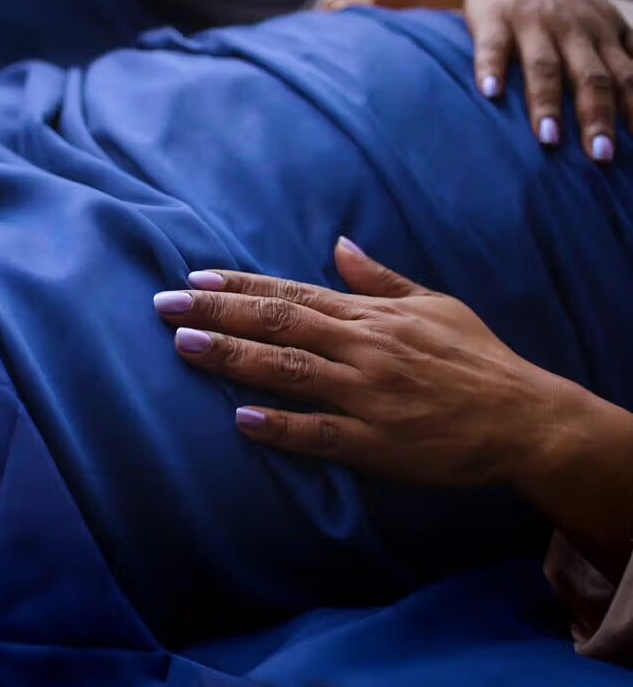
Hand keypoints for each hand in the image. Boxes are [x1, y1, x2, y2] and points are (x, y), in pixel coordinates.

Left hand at [153, 238, 556, 488]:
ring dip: (234, 359)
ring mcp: (370, 396)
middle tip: (165, 306)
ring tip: (184, 347)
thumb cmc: (476, 357)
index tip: (194, 280)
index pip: (292, 294)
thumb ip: (381, 278)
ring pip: (290, 372)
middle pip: (278, 326)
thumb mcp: (435, 303)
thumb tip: (341, 243)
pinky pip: (323, 434)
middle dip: (217, 315)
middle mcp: (364, 348)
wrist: (522, 415)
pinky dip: (282, 427)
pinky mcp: (380, 443)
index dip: (240, 287)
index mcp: (372, 316)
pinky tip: (242, 420)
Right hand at [464, 0, 632, 162]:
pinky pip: (494, 46)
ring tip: (548, 138)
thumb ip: (625, 61)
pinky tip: (490, 92)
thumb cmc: (564, 11)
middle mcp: (573, 30)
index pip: (626, 77)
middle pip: (590, 76)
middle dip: (597, 116)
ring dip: (547, 102)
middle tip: (601, 156)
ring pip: (545, 65)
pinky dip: (491, 68)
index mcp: (602, 37)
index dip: (632, 112)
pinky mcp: (494, 19)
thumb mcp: (604, 27)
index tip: (632, 152)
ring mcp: (533, 24)